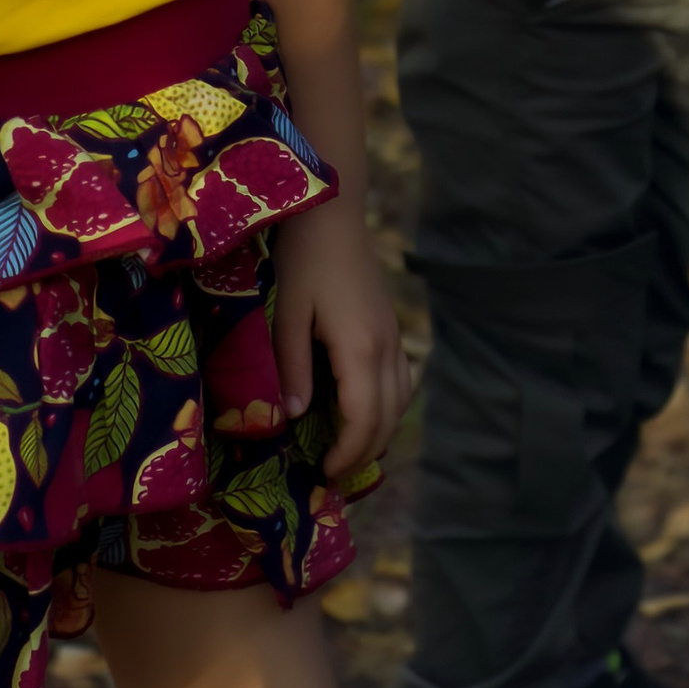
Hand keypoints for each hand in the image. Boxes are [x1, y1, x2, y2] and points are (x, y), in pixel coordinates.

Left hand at [270, 201, 412, 483]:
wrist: (332, 213)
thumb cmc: (302, 259)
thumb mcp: (287, 315)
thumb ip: (292, 367)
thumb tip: (295, 417)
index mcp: (360, 349)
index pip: (364, 420)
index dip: (347, 454)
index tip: (323, 473)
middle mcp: (386, 347)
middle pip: (387, 418)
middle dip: (364, 453)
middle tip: (333, 474)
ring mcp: (393, 336)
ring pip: (400, 401)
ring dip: (378, 432)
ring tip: (348, 450)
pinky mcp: (390, 326)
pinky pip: (401, 380)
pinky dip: (387, 406)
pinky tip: (364, 411)